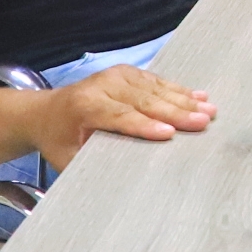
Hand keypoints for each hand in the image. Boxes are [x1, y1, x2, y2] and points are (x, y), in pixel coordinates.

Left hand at [35, 64, 213, 176]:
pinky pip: (156, 81)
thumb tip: (123, 179)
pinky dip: (179, 89)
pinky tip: (199, 95)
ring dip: (185, 99)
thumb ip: (92, 163)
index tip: (171, 133)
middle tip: (204, 121)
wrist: (42, 112)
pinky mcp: (126, 72)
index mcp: (85, 106)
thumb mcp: (67, 159)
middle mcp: (102, 85)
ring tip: (209, 110)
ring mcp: (115, 75)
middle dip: (177, 111)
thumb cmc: (57, 141)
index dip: (146, 125)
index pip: (121, 116)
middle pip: (144, 99)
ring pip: (155, 88)